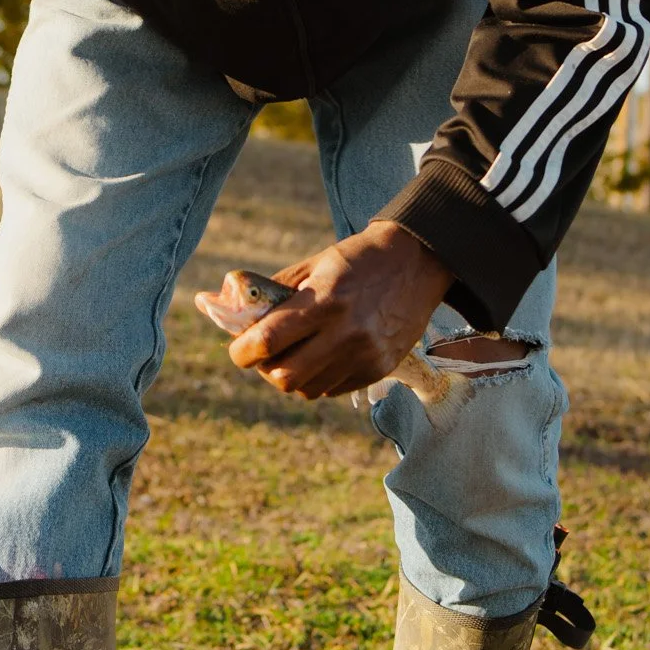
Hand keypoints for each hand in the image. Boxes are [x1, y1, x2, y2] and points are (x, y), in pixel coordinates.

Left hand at [228, 221, 451, 399]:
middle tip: (265, 354)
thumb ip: (273, 292)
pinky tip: (322, 355)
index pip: (267, 341)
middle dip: (265, 369)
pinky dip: (317, 378)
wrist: (417, 262)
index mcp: (325, 301)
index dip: (242, 351)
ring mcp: (365, 356)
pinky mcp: (378, 369)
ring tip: (295, 353)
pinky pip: (332, 389)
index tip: (238, 350)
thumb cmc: (357, 260)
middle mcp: (346, 333)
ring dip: (292, 375)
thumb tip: (231, 312)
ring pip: (307, 389)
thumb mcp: (313, 265)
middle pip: (284, 377)